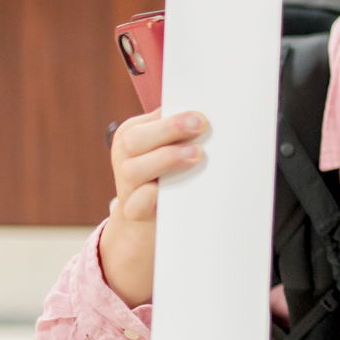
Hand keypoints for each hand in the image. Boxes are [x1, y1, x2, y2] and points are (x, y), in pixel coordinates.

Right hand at [98, 109, 207, 307]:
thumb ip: (183, 135)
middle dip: (169, 131)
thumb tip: (214, 119)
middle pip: (136, 140)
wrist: (146, 222)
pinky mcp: (134, 211)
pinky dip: (151, 197)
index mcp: (133, 135)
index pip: (150, 119)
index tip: (202, 117)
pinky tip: (167, 191)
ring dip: (166, 159)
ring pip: (134, 169)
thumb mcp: (171, 151)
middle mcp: (126, 158)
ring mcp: (126, 185)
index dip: (174, 117)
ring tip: (196, 156)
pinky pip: (138, 203)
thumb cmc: (167, 179)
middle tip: (200, 127)